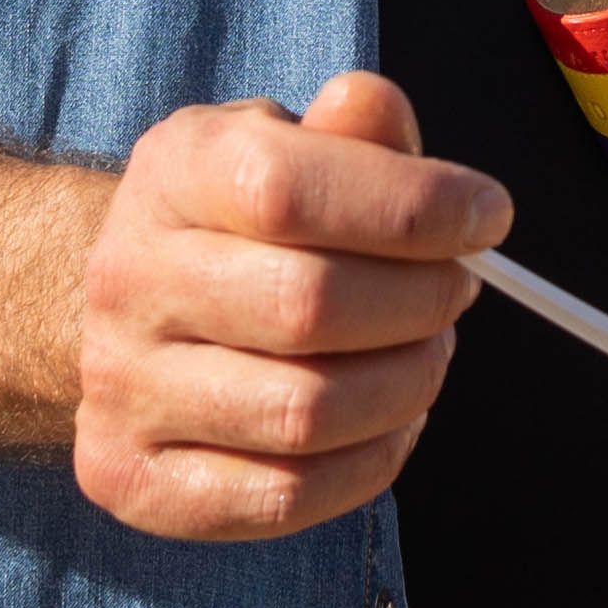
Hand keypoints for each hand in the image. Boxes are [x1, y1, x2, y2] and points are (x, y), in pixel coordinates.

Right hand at [72, 72, 506, 543]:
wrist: (128, 311)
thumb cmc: (240, 221)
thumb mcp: (289, 144)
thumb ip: (351, 129)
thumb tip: (374, 111)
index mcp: (172, 173)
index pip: (290, 191)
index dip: (412, 207)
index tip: (487, 217)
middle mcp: (128, 279)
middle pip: (309, 307)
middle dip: (423, 302)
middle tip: (458, 291)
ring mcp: (120, 388)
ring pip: (307, 413)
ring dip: (407, 386)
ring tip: (426, 352)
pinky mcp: (133, 478)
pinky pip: (284, 496)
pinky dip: (369, 463)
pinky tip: (390, 422)